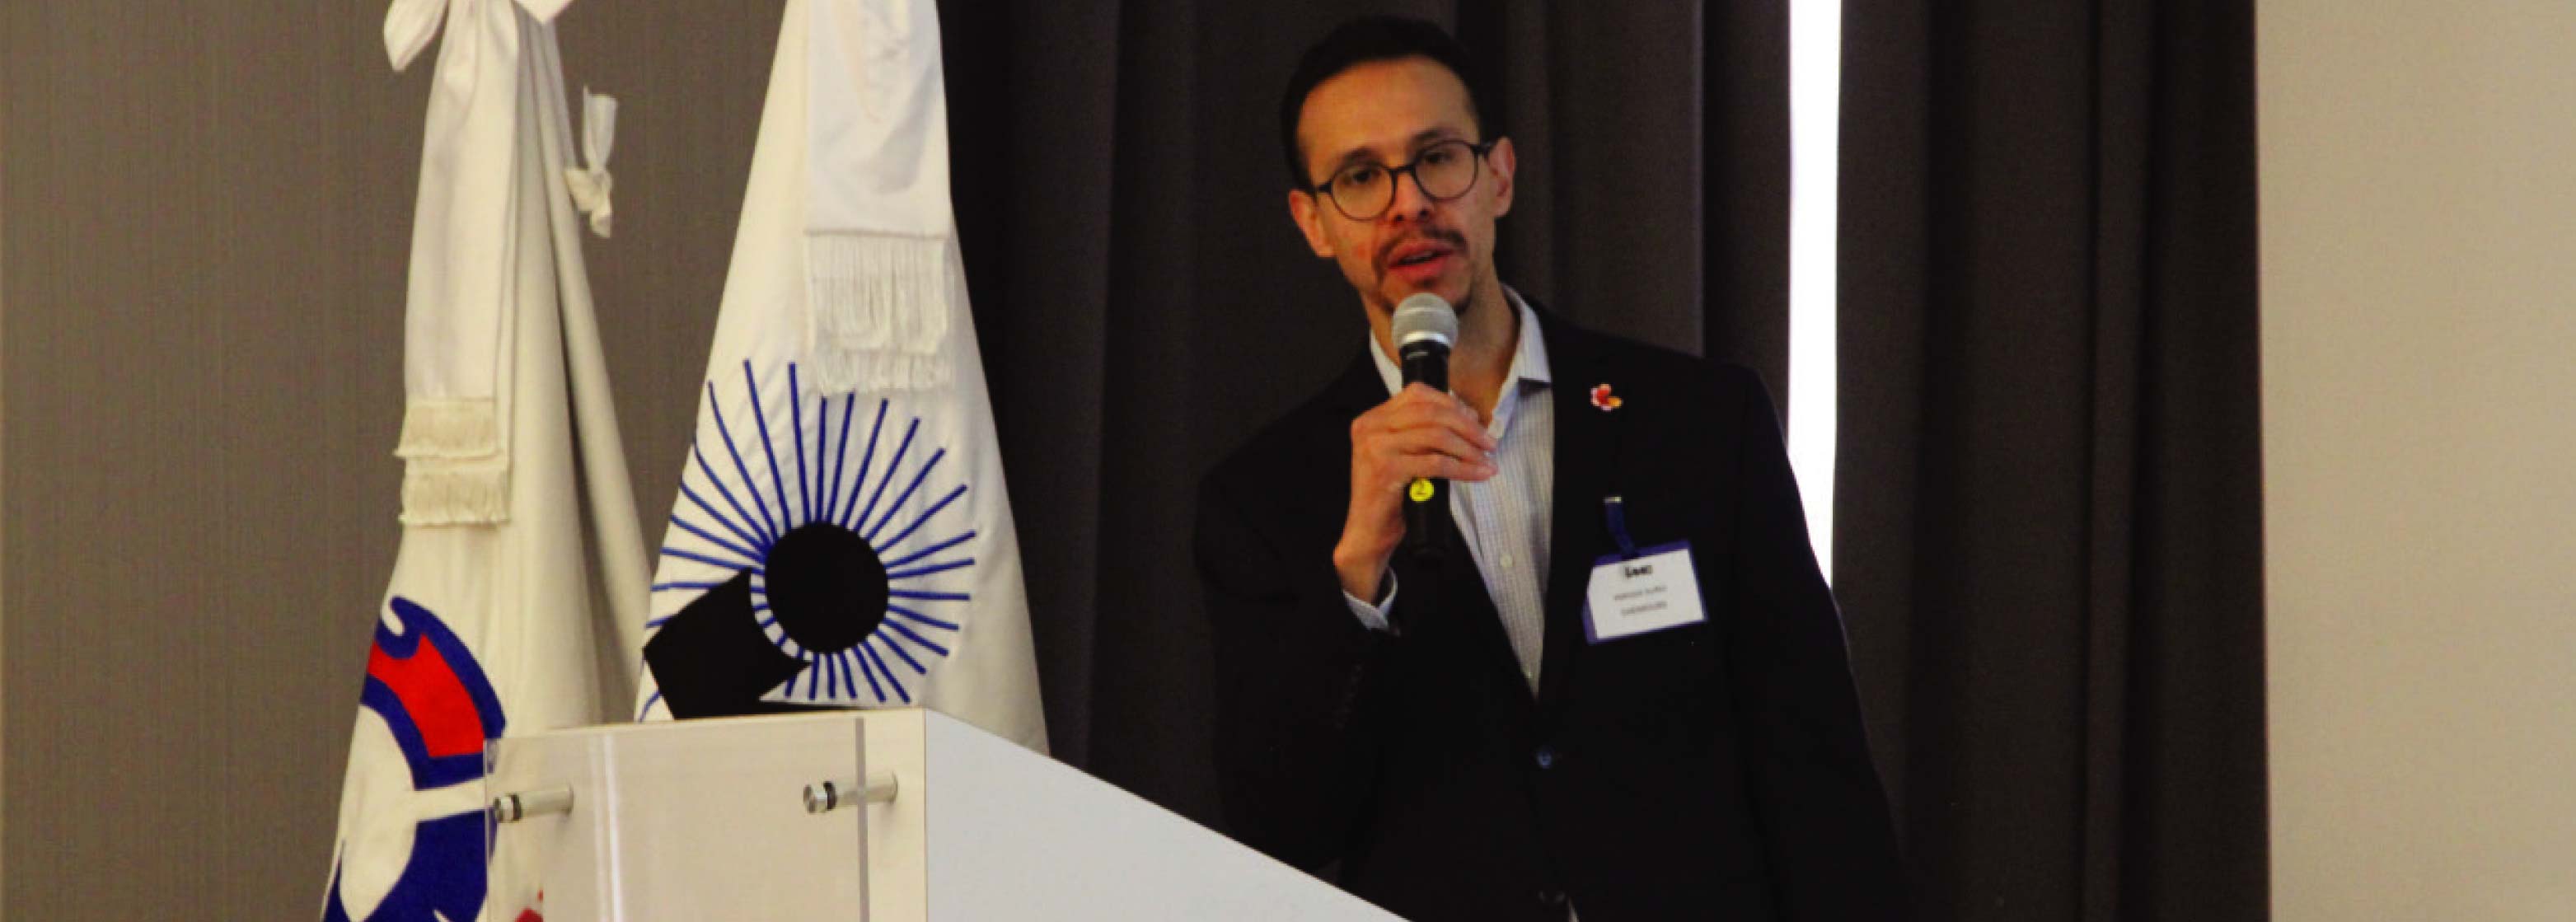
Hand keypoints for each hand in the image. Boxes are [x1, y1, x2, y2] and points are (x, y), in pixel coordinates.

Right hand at [1334, 383, 1498, 599]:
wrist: (1368, 533)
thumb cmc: (1391, 497)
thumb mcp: (1404, 455)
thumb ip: (1423, 434)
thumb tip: (1468, 418)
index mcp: (1373, 418)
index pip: (1417, 394)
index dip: (1451, 403)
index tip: (1475, 420)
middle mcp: (1370, 427)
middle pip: (1430, 412)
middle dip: (1467, 426)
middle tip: (1489, 443)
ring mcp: (1375, 447)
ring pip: (1436, 435)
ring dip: (1469, 448)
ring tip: (1487, 460)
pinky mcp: (1385, 469)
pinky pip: (1435, 463)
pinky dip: (1463, 468)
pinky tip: (1478, 474)